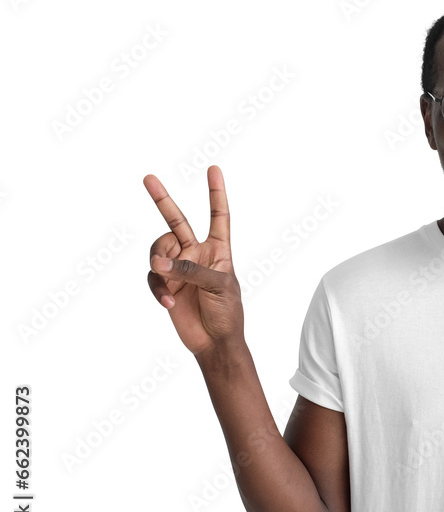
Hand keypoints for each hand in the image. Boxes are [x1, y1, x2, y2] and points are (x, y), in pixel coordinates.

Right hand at [144, 165, 243, 356]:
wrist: (215, 342)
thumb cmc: (227, 313)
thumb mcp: (219, 287)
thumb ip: (191, 271)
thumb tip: (158, 263)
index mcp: (218, 249)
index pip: (218, 216)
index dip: (215, 193)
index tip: (213, 169)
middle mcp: (196, 254)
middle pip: (176, 221)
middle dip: (163, 200)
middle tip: (148, 177)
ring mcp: (179, 268)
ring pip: (158, 251)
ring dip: (159, 264)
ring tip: (166, 281)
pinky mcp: (165, 284)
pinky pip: (153, 277)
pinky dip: (157, 288)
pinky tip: (167, 303)